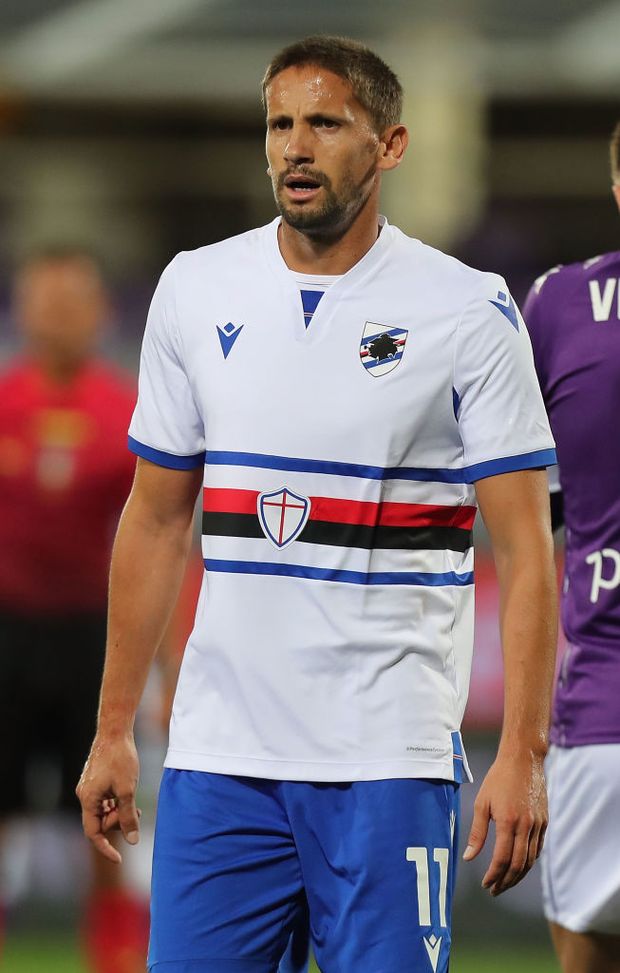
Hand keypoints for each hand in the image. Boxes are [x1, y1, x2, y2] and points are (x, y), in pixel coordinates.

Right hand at [76, 732, 140, 863]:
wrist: (115, 731)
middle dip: (118, 822)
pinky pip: (104, 801)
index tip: (119, 859)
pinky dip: (116, 803)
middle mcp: (84, 795)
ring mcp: (89, 788)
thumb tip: (132, 841)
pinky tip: (128, 797)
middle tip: (136, 812)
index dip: (105, 848)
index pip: (93, 833)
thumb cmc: (121, 759)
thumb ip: (128, 817)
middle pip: (100, 822)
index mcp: (88, 799)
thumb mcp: (128, 790)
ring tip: (135, 806)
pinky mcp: (95, 781)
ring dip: (119, 813)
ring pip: (104, 812)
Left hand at [462, 751, 547, 895]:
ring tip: (505, 883)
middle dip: (505, 882)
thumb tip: (468, 857)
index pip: (502, 859)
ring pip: (530, 860)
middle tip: (494, 890)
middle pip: (518, 865)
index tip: (485, 884)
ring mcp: (538, 825)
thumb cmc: (498, 779)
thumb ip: (477, 832)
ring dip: (517, 876)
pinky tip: (518, 867)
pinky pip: (537, 849)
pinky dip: (528, 862)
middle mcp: (526, 826)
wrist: (524, 760)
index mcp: (508, 822)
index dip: (493, 876)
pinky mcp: (544, 822)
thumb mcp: (482, 803)